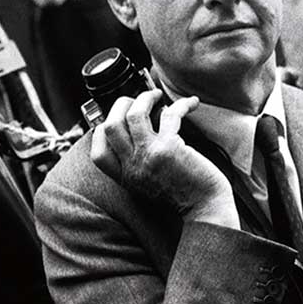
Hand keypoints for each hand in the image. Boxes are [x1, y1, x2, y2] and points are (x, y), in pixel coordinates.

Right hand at [90, 89, 237, 223]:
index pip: (98, 152)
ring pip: (134, 114)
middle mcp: (133, 166)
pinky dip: (182, 104)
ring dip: (145, 98)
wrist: (204, 208)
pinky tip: (191, 103)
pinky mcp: (169, 148)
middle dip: (121, 105)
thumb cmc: (183, 194)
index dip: (101, 130)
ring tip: (156, 95)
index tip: (117, 118)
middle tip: (137, 100)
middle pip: (111, 126)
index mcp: (126, 177)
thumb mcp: (148, 185)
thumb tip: (137, 131)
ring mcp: (149, 156)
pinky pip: (170, 114)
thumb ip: (137, 165)